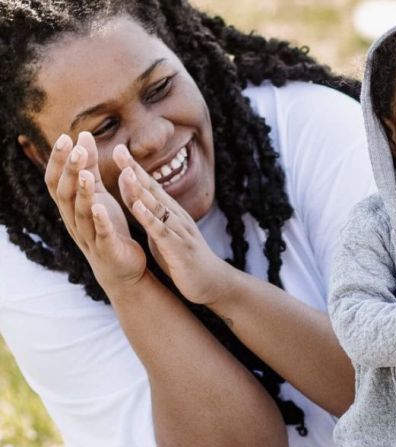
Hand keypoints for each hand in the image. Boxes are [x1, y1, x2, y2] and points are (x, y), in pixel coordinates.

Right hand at [45, 131, 145, 291]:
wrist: (123, 269)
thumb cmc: (108, 226)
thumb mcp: (100, 194)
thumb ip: (90, 167)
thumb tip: (83, 134)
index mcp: (71, 207)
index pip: (55, 181)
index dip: (57, 160)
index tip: (65, 137)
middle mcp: (74, 221)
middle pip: (65, 194)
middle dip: (69, 171)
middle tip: (76, 149)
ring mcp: (89, 237)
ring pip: (81, 213)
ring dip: (83, 193)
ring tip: (85, 174)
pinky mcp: (108, 250)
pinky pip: (101, 235)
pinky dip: (100, 221)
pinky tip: (101, 208)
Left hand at [114, 145, 235, 305]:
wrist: (212, 283)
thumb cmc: (185, 260)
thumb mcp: (165, 235)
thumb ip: (152, 217)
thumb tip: (136, 201)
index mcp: (172, 214)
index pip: (151, 187)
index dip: (134, 169)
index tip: (119, 149)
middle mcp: (177, 217)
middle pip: (153, 190)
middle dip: (135, 170)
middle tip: (119, 149)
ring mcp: (179, 231)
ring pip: (157, 207)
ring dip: (141, 190)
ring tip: (125, 173)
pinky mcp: (179, 248)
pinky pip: (162, 231)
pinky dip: (150, 218)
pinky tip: (138, 207)